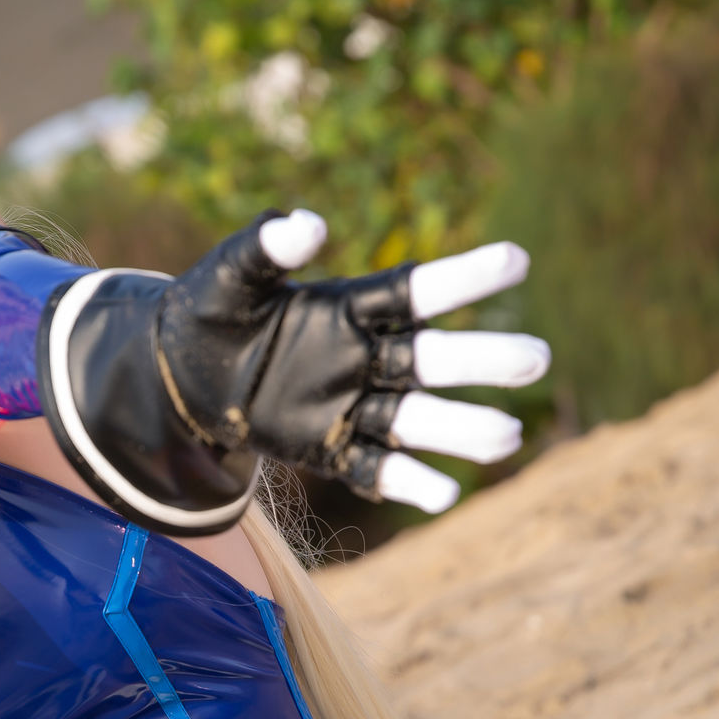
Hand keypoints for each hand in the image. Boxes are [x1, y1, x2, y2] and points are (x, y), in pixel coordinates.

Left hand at [158, 210, 548, 512]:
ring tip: (508, 437)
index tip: (517, 260)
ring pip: (415, 420)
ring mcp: (350, 405)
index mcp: (350, 307)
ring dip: (460, 430)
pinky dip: (407, 481)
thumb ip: (265, 246)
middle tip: (536, 359)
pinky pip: (373, 468)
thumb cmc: (214, 311)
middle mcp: (364, 357)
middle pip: (431, 361)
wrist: (182, 374)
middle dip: (482, 361)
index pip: (413, 293)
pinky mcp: (328, 449)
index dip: (462, 278)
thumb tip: (306, 225)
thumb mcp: (229, 275)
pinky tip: (444, 493)